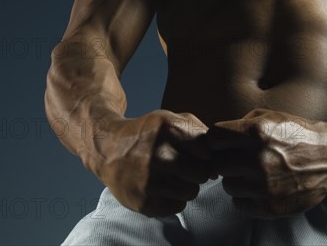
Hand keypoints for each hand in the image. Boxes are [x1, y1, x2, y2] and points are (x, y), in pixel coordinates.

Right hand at [92, 110, 213, 216]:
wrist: (109, 148)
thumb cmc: (148, 134)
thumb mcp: (172, 119)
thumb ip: (200, 133)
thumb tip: (216, 166)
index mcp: (168, 129)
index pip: (208, 150)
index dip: (206, 154)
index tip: (197, 154)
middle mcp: (158, 154)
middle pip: (202, 173)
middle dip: (198, 171)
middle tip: (186, 168)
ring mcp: (149, 179)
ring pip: (192, 191)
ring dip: (187, 186)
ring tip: (174, 177)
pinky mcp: (143, 200)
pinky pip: (177, 206)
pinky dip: (174, 199)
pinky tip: (163, 188)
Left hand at [206, 109, 326, 217]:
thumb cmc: (298, 134)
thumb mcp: (271, 116)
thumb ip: (241, 124)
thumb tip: (216, 137)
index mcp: (257, 132)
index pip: (213, 138)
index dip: (215, 140)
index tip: (222, 143)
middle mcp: (259, 159)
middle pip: (217, 163)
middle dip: (225, 160)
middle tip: (237, 159)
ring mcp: (264, 185)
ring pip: (227, 185)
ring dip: (236, 179)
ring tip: (252, 172)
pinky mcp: (270, 205)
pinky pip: (238, 203)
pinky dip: (245, 196)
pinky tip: (259, 186)